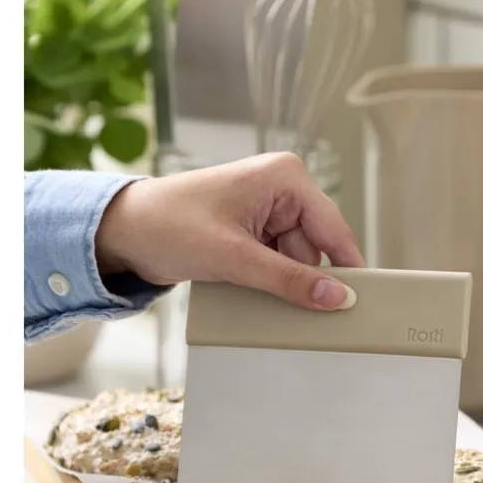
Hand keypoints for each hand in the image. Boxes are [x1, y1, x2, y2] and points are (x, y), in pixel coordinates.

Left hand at [95, 152, 365, 310]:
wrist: (121, 232)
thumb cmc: (168, 225)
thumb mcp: (234, 258)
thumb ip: (288, 279)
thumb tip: (337, 297)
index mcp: (285, 178)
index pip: (333, 228)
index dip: (346, 268)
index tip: (361, 304)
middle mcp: (282, 189)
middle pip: (316, 249)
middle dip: (302, 278)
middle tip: (288, 305)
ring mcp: (267, 211)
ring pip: (297, 261)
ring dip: (281, 282)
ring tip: (247, 286)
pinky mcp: (252, 232)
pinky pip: (277, 264)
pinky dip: (268, 281)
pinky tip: (247, 287)